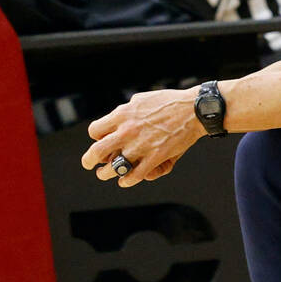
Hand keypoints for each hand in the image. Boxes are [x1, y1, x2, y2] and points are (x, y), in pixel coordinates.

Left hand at [81, 87, 205, 187]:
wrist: (192, 110)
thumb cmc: (167, 102)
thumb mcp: (139, 99)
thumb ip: (125, 110)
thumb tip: (116, 117)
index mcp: (122, 115)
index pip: (95, 131)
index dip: (96, 137)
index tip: (100, 140)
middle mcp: (127, 131)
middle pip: (97, 151)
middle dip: (89, 160)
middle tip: (89, 164)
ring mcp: (140, 146)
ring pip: (113, 168)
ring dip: (106, 173)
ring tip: (104, 174)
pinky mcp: (154, 158)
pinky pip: (134, 176)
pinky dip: (126, 181)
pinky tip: (123, 182)